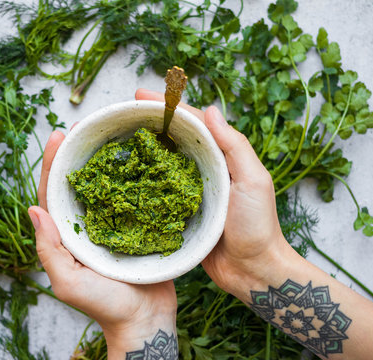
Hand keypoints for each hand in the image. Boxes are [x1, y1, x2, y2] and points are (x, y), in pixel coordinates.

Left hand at [29, 129, 176, 355]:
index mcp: (66, 235)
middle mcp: (85, 226)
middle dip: (75, 153)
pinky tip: (134, 158)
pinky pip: (129, 196)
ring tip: (106, 133)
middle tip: (82, 125)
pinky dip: (128, 176)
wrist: (145, 320)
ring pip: (102, 186)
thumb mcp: (68, 282)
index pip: (53, 194)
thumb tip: (33, 210)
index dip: (52, 164)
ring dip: (101, 160)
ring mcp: (111, 225)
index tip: (57, 135)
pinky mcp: (134, 226)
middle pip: (76, 183)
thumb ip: (49, 250)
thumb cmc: (105, 306)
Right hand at [136, 89, 294, 298]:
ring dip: (141, 149)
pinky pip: (156, 192)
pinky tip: (123, 176)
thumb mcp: (253, 180)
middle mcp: (202, 169)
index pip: (191, 123)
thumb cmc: (257, 225)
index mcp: (220, 157)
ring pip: (160, 163)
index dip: (166, 107)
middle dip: (148, 123)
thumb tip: (210, 109)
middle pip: (172, 139)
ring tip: (115, 138)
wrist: (251, 270)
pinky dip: (141, 181)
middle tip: (120, 113)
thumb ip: (234, 146)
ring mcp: (187, 191)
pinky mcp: (176, 213)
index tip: (139, 96)